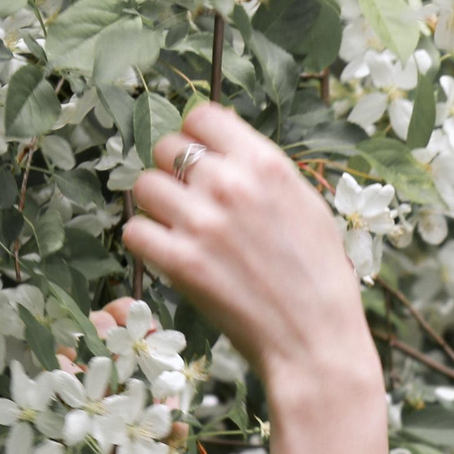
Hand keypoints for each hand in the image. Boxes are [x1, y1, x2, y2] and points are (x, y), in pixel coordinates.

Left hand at [122, 102, 377, 392]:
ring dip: (155, 206)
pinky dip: (145, 242)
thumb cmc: (319, 275)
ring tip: (177, 229)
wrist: (315, 337)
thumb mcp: (306, 204)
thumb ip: (263, 171)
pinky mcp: (180, 263)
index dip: (195, 136)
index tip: (199, 157)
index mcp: (265, 163)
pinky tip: (168, 254)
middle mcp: (229, 184)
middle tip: (189, 201)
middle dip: (172, 171)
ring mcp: (201, 223)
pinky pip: (134, 231)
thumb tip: (224, 147)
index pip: (202, 116)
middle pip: (165, 148)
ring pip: (143, 186)